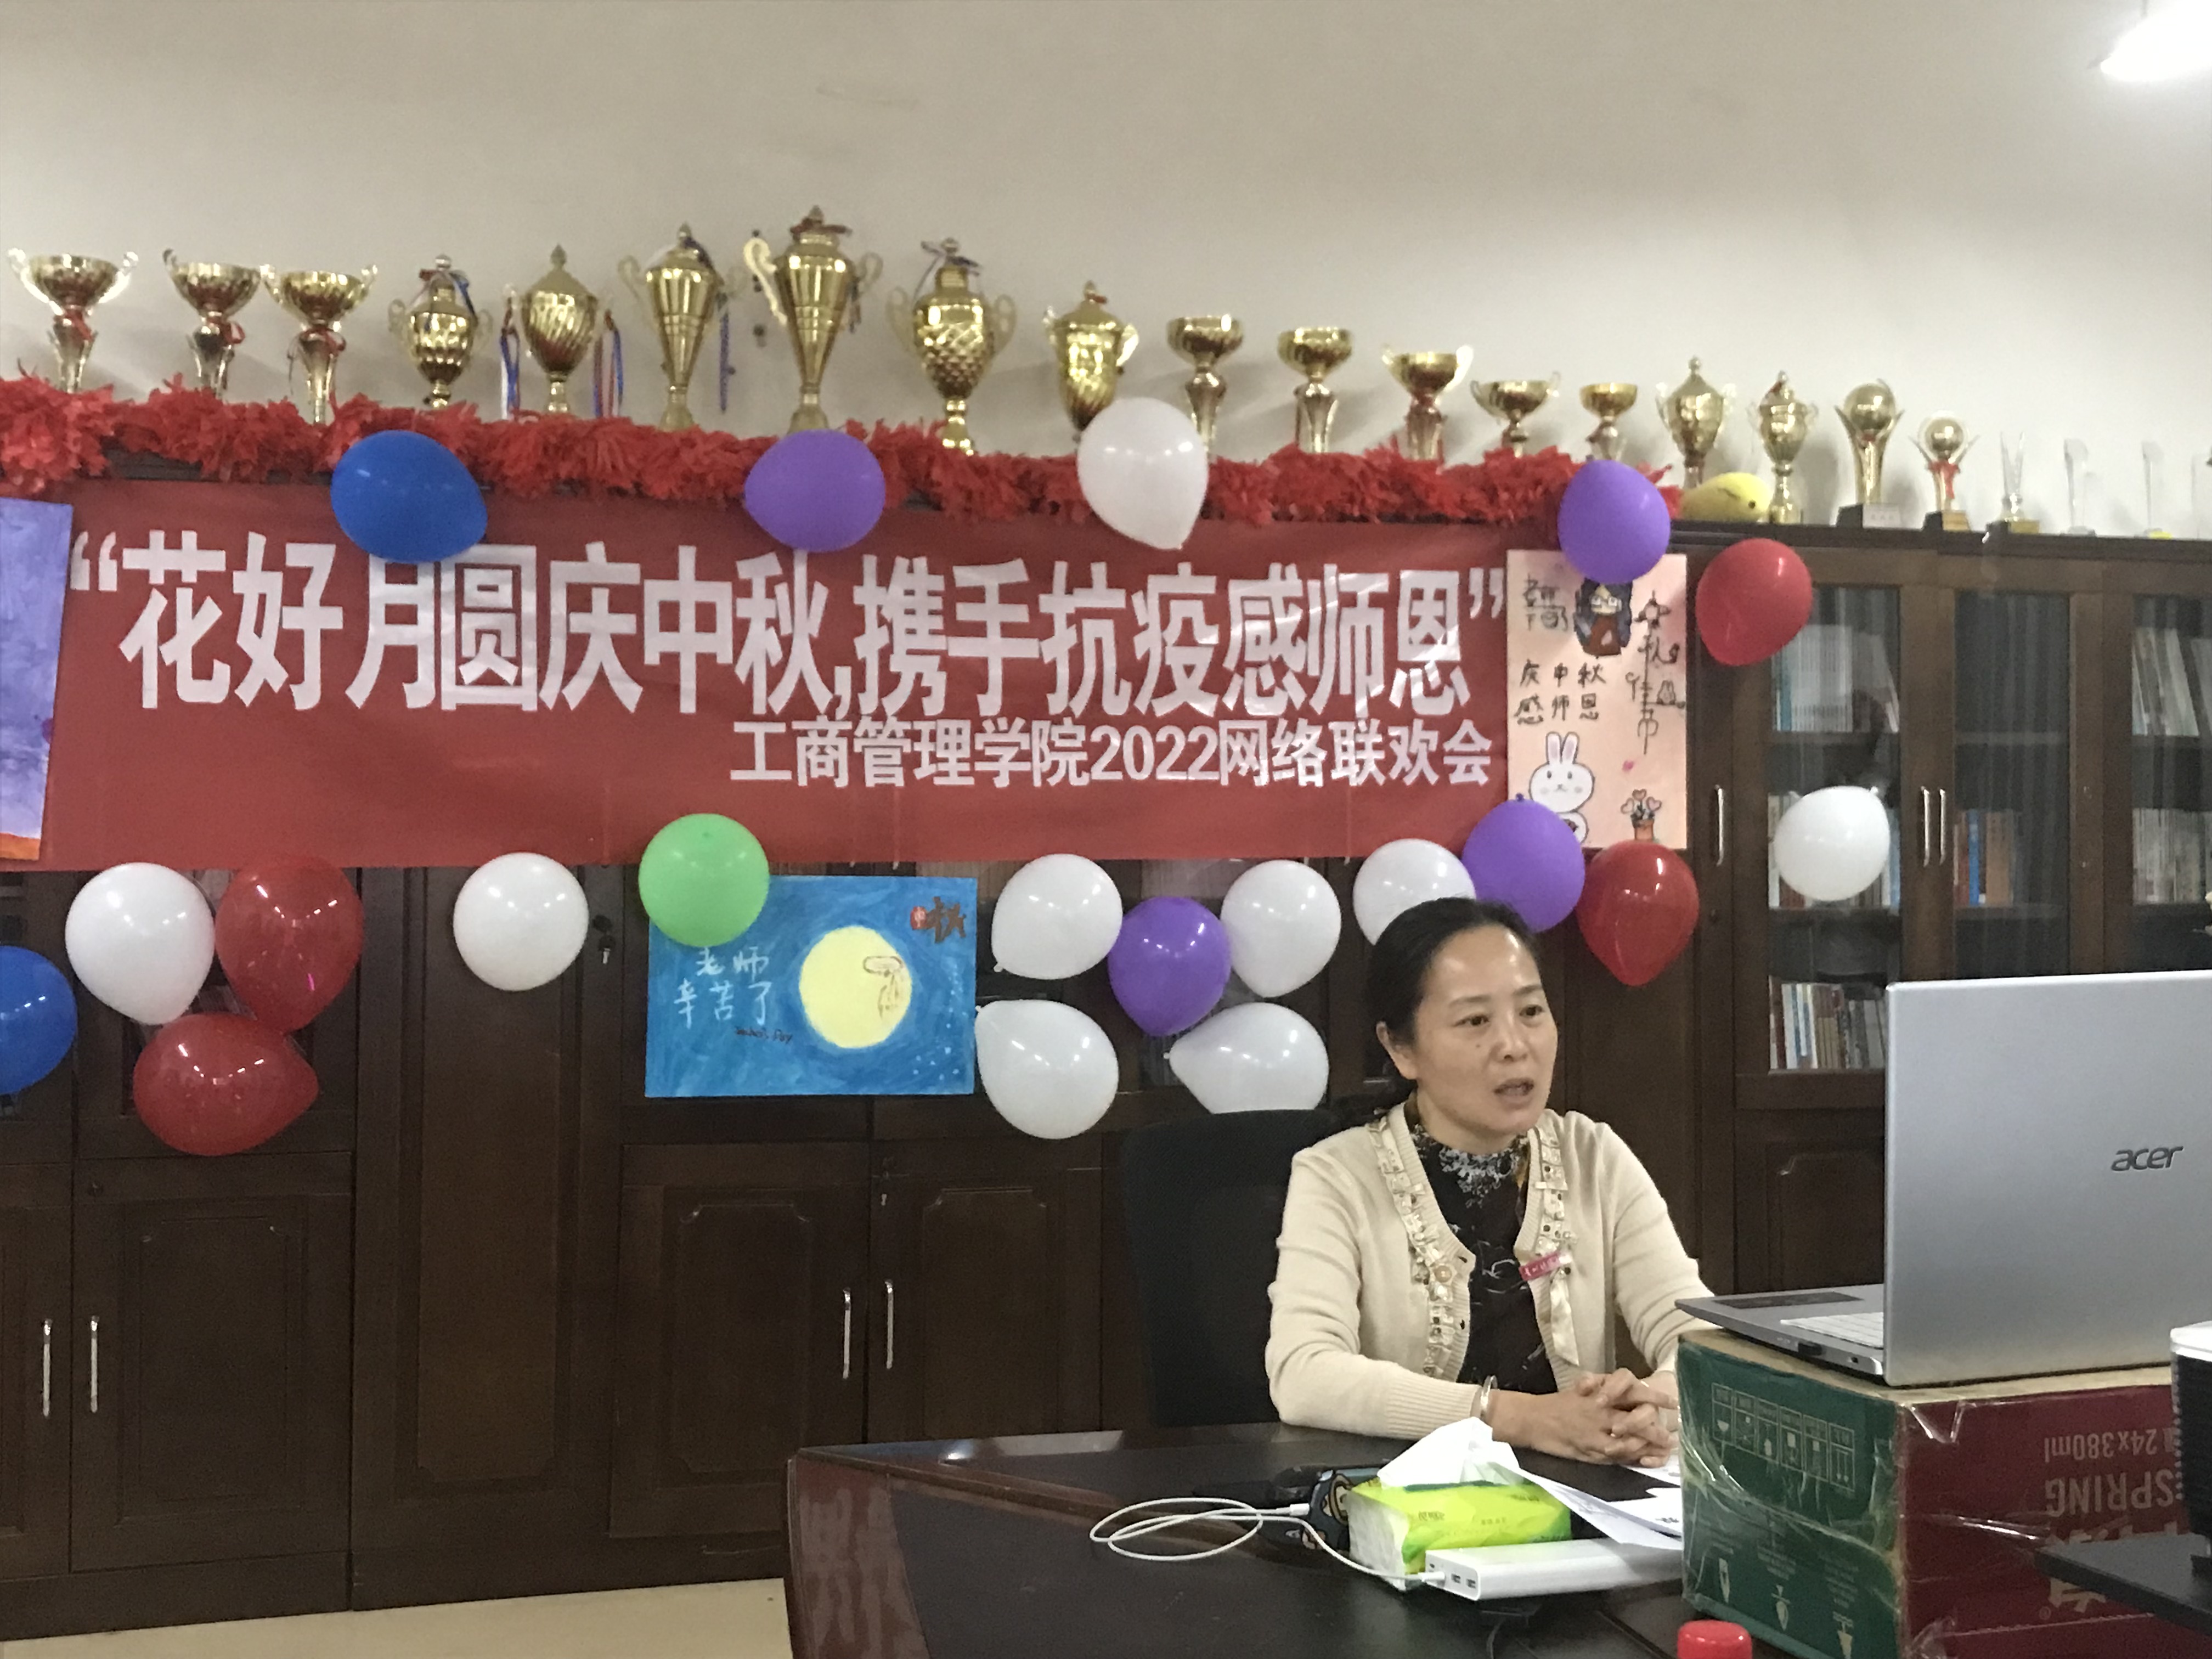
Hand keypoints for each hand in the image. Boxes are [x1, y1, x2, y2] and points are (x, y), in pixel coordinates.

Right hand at [1488, 1370, 1675, 1465]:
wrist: (1532, 1420)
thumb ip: (1600, 1386)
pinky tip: (1646, 1459)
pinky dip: (1634, 1457)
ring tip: (1665, 1448)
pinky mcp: (1591, 1449)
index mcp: (1600, 1392)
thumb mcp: (1580, 1388)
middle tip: (1672, 1435)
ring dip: (1650, 1444)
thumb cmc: (1557, 1404)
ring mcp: (1597, 1431)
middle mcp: (1601, 1410)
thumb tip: (1613, 1383)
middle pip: (1637, 1415)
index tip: (1672, 1403)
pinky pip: (1618, 1454)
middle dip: (1657, 1426)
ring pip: (1630, 1437)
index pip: (1632, 1389)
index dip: (1654, 1396)